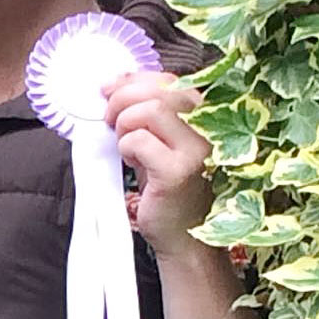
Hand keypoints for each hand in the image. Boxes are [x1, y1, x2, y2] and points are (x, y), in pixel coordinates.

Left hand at [102, 72, 211, 260]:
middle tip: (109, 120)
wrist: (185, 237)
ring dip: (124, 123)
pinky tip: (131, 161)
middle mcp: (210, 128)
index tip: (109, 90)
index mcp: (207, 116)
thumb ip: (148, 113)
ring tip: (123, 143)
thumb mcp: (161, 142)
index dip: (132, 80)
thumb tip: (114, 85)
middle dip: (122, 99)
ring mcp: (197, 150)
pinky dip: (126, 146)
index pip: (167, 80)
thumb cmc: (170, 188)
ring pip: (150, 110)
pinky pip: (140, 141)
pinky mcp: (178, 171)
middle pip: (158, 90)